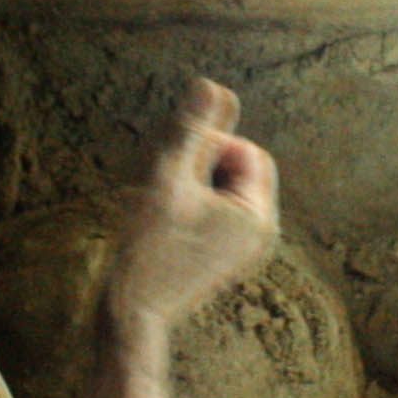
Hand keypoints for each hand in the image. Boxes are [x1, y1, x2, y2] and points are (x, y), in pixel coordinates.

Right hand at [102, 80, 279, 331]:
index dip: (210, 146)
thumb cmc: (148, 248)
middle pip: (241, 168)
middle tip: (168, 190)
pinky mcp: (229, 256)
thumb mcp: (168, 180)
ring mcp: (247, 248)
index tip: (175, 171)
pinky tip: (167, 224)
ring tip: (165, 209)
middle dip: (205, 165)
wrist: (134, 313)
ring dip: (196, 184)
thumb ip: (192, 130)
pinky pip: (220, 211)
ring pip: (226, 188)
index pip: (247, 150)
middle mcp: (263, 234)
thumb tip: (211, 84)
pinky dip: (195, 205)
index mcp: (259, 216)